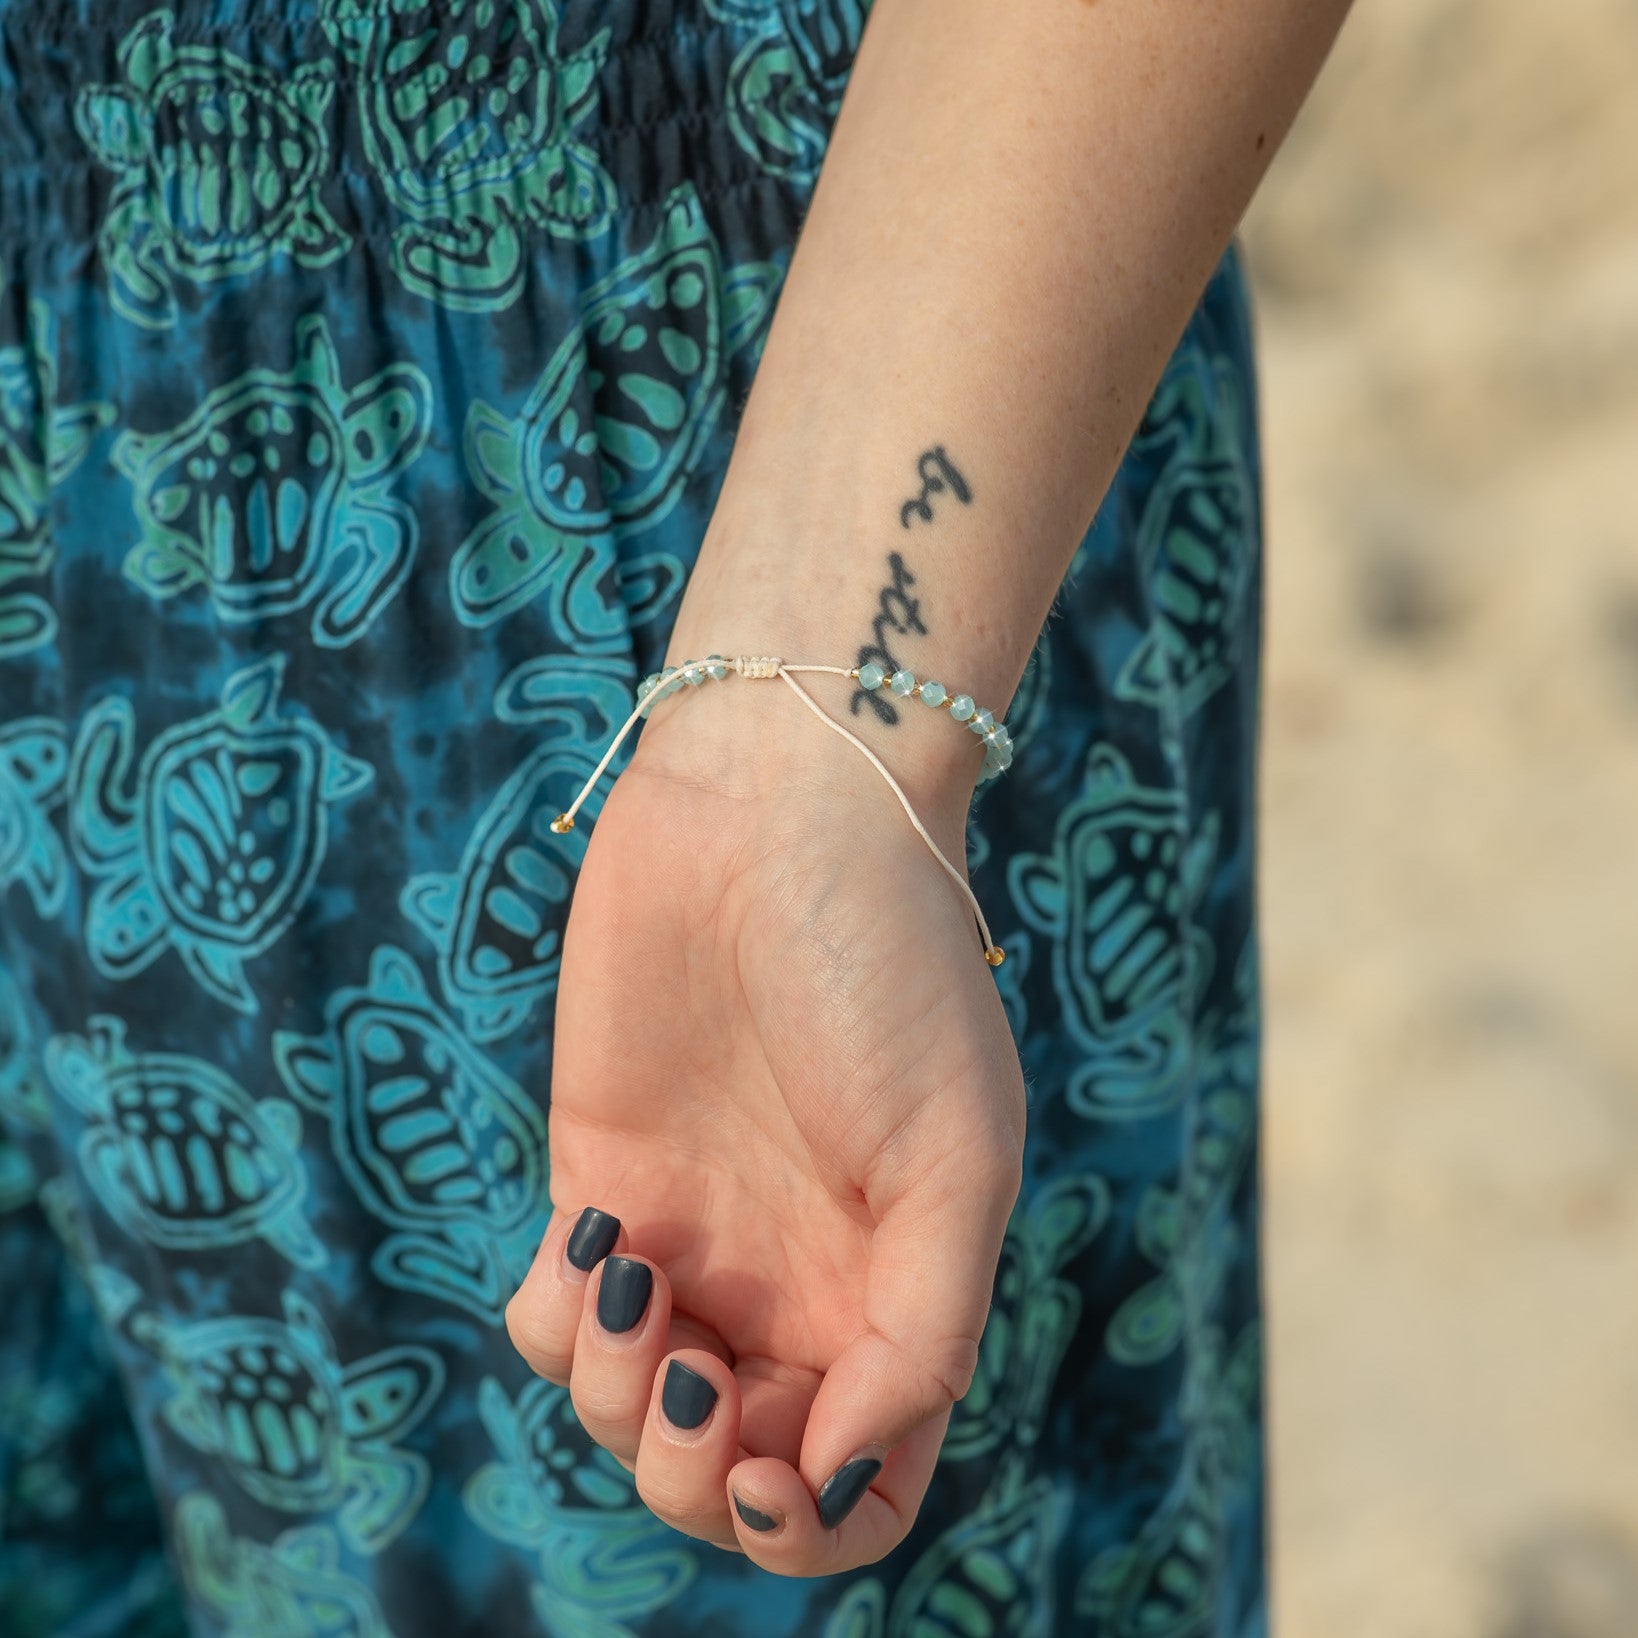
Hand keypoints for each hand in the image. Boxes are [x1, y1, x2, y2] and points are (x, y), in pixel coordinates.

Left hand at [504, 677, 1025, 1574]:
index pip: (862, 1487)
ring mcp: (694, 1239)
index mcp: (891, 1293)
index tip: (772, 1463)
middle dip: (698, 1476)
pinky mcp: (603, 1181)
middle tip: (691, 1374)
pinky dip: (556, 1325)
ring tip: (635, 1283)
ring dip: (618, 1401)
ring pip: (633, 1418)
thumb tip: (840, 1472)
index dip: (811, 1523)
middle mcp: (793, 1286)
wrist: (774, 814)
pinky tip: (593, 1241)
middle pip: (733, 1476)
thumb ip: (918, 1332)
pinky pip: (553, 1326)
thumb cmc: (885, 969)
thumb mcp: (954, 1155)